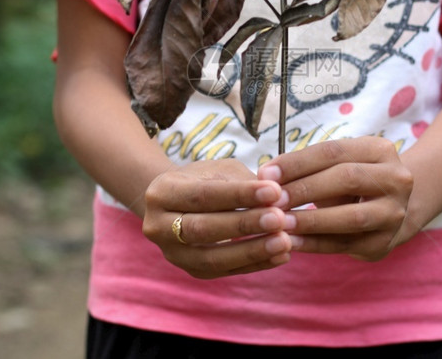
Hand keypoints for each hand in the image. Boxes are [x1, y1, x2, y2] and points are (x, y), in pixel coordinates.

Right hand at [141, 159, 294, 278]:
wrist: (180, 204)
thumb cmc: (206, 179)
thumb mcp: (219, 170)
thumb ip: (244, 182)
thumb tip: (278, 196)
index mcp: (162, 192)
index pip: (203, 195)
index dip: (239, 194)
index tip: (274, 190)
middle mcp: (157, 226)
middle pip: (203, 229)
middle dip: (244, 225)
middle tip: (280, 218)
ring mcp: (172, 254)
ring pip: (212, 258)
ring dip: (251, 251)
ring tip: (284, 242)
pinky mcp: (191, 271)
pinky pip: (225, 272)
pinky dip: (255, 264)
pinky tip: (281, 256)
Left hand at [258, 136, 414, 261]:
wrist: (388, 210)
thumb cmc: (350, 181)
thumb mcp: (336, 165)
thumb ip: (305, 167)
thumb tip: (265, 175)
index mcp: (380, 150)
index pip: (334, 151)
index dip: (298, 162)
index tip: (266, 173)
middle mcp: (396, 180)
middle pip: (346, 179)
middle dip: (304, 189)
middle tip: (272, 199)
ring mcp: (393, 214)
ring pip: (350, 217)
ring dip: (310, 220)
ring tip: (279, 223)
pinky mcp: (384, 243)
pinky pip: (345, 244)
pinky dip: (314, 244)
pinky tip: (290, 242)